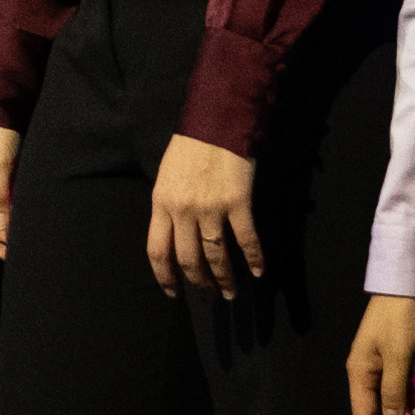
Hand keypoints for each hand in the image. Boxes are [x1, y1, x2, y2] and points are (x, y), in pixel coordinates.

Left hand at [145, 132, 263, 300]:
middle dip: (198, 283)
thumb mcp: (166, 176)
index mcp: (161, 203)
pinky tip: (257, 272)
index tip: (172, 292)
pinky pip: (246, 238)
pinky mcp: (238, 202)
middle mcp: (183, 211)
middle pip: (188, 259)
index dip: (164, 277)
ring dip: (224, 278)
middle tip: (209, 295)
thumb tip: (173, 234)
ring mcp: (211, 208)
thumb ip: (168, 205)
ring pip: (216, 254)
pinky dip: (254, 258)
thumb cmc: (190, 145)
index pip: (157, 251)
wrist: (217, 119)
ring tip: (230, 292)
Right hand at [344, 288, 414, 414]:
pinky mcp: (396, 362)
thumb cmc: (400, 317)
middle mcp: (366, 374)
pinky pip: (399, 392)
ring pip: (389, 406)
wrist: (407, 284)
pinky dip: (410, 406)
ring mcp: (381, 369)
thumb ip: (394, 392)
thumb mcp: (399, 356)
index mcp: (359, 373)